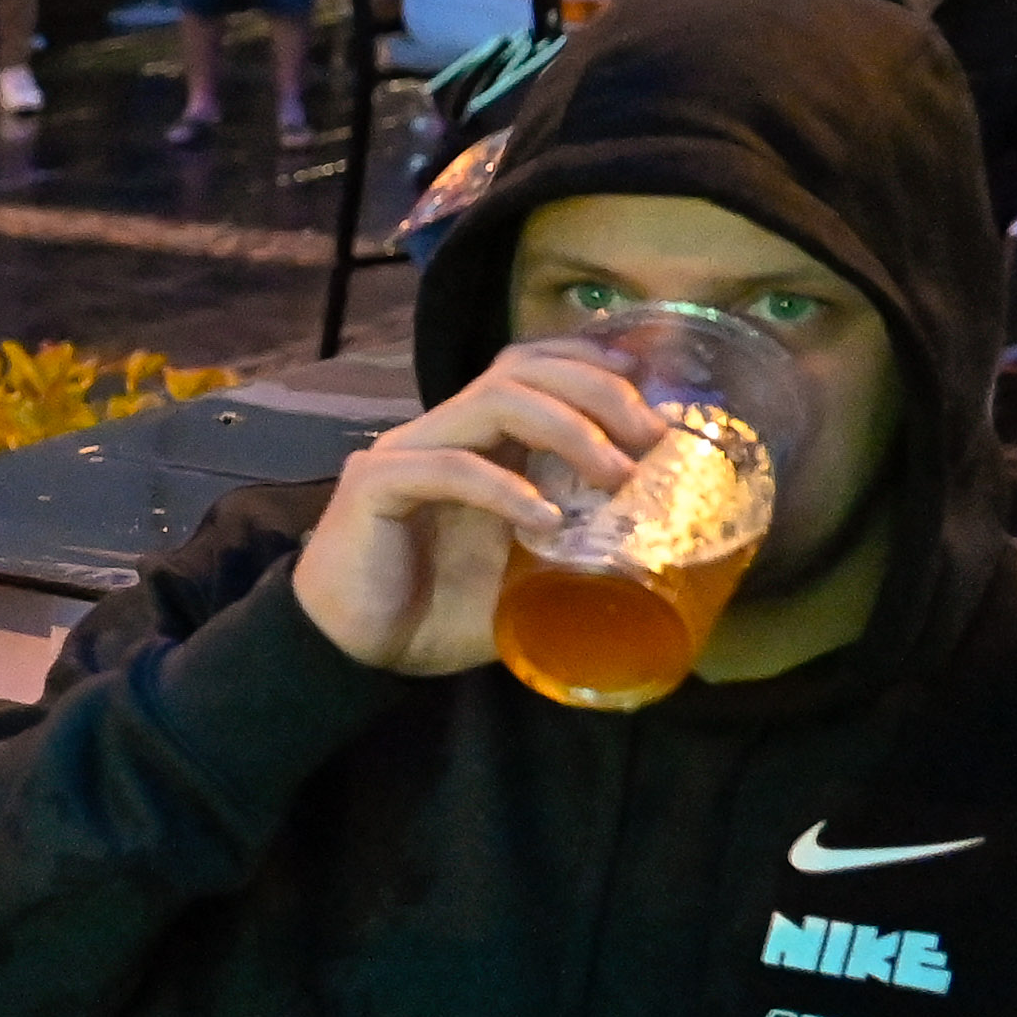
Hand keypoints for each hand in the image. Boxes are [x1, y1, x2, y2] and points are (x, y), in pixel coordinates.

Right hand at [288, 340, 667, 674]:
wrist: (354, 655)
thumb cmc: (437, 614)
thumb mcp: (528, 577)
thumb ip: (578, 551)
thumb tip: (662, 558)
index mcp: (478, 444)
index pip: (530, 367)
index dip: (589, 361)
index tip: (651, 387)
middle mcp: (442, 434)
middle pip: (521, 369)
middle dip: (597, 391)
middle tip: (652, 439)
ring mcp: (407, 454)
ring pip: (493, 401)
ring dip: (568, 428)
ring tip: (617, 476)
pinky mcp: (377, 486)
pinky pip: (449, 467)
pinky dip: (505, 488)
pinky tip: (546, 520)